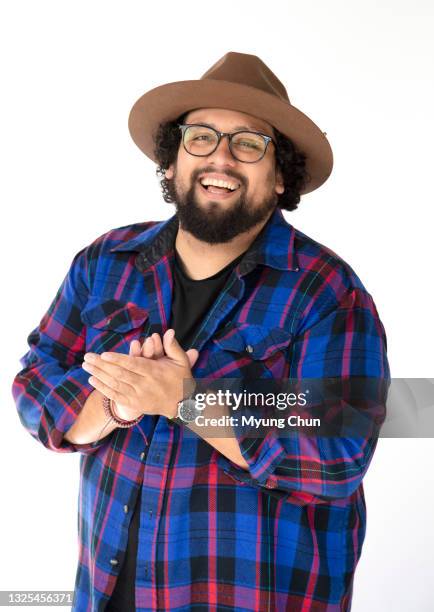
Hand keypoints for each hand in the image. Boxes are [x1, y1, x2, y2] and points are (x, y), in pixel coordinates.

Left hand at [82, 329, 199, 419]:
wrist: (182, 405)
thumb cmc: (180, 379)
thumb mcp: (181, 361)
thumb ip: (173, 346)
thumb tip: (169, 331)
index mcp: (155, 372)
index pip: (133, 365)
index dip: (118, 360)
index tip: (104, 354)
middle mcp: (145, 385)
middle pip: (120, 374)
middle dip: (102, 365)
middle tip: (87, 356)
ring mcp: (138, 396)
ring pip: (115, 385)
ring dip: (99, 375)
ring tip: (85, 366)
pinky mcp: (134, 404)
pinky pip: (116, 396)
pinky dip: (103, 388)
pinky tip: (92, 380)